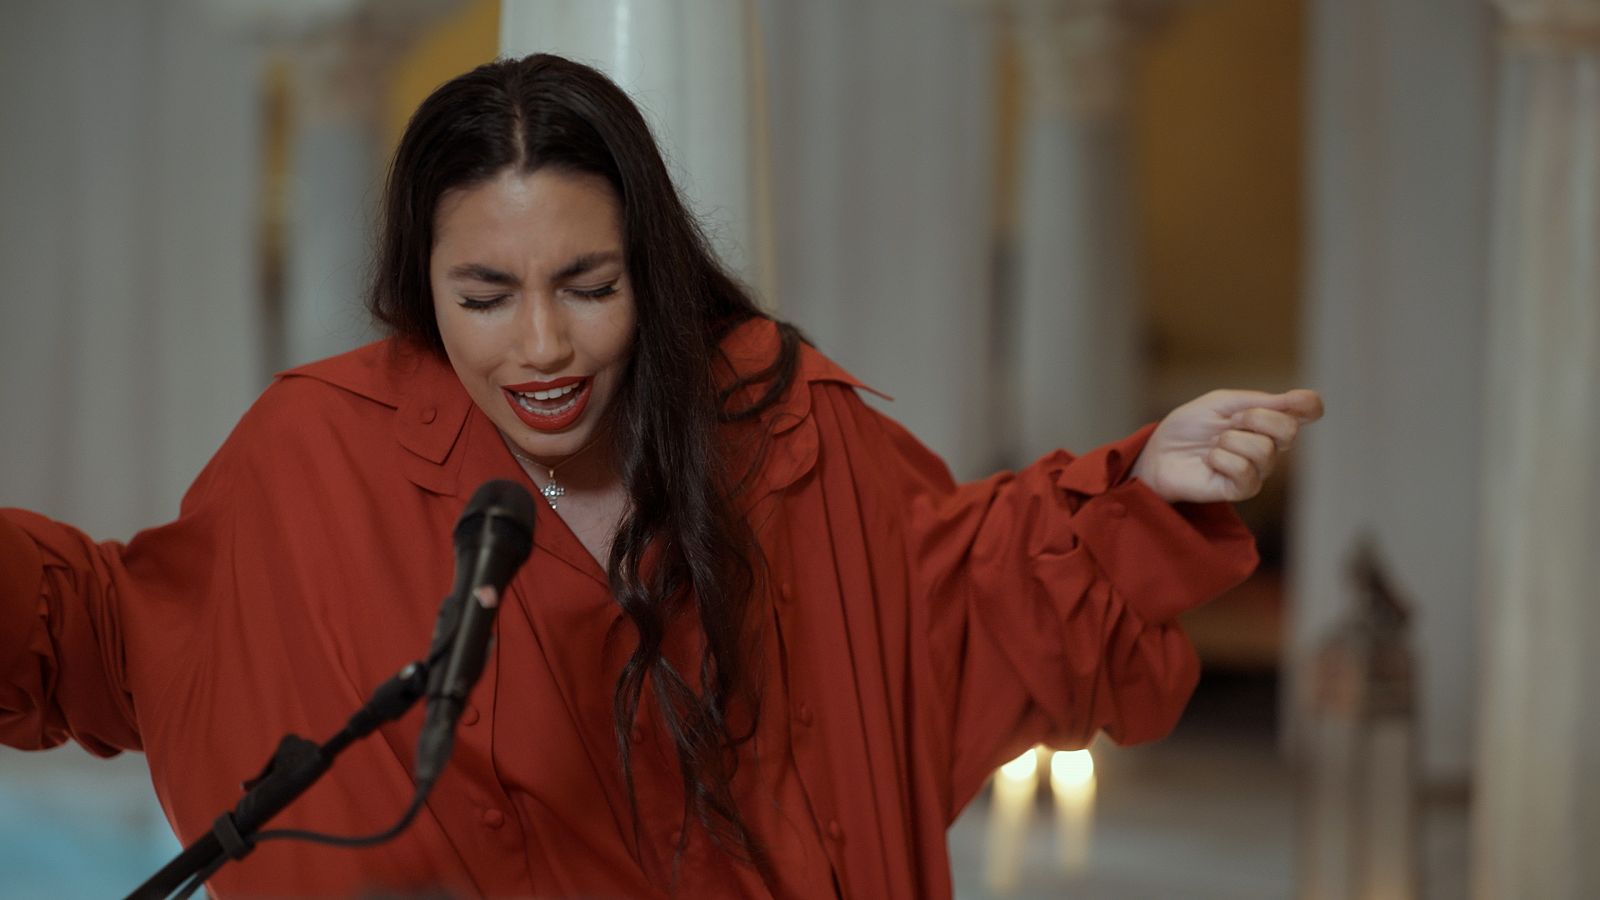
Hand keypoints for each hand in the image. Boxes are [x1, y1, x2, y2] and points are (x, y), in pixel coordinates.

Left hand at [1129, 389, 1323, 503]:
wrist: (1158, 452)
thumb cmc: (1189, 427)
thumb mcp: (1221, 403)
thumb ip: (1260, 401)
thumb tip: (1304, 398)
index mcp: (1269, 419)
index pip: (1308, 410)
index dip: (1307, 404)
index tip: (1290, 401)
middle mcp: (1271, 445)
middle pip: (1289, 429)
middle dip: (1254, 418)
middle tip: (1229, 422)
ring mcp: (1259, 469)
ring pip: (1264, 450)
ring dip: (1229, 440)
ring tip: (1213, 444)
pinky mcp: (1242, 490)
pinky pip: (1244, 471)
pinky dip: (1221, 459)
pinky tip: (1210, 460)